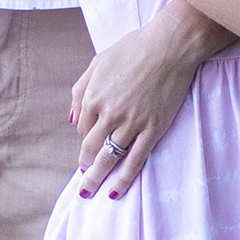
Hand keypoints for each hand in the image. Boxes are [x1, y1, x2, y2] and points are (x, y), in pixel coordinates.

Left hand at [68, 7, 206, 197]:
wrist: (169, 46)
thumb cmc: (133, 49)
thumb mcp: (98, 63)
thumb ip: (80, 90)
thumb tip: (71, 119)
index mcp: (93, 97)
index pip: (83, 129)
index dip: (84, 142)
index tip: (88, 150)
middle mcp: (108, 114)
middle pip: (91, 149)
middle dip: (85, 167)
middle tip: (84, 181)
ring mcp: (131, 124)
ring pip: (110, 158)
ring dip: (98, 178)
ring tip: (91, 193)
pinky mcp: (152, 129)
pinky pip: (135, 160)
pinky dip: (124, 179)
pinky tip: (115, 192)